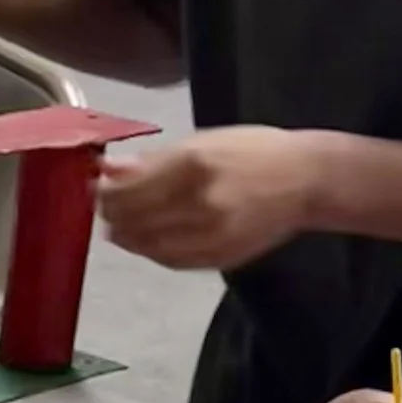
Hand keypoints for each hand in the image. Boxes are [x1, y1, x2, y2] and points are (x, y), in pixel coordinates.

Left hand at [98, 128, 320, 272]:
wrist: (306, 181)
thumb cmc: (255, 151)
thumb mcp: (204, 141)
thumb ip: (154, 160)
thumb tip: (109, 170)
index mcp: (193, 165)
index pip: (128, 191)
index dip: (103, 194)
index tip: (95, 189)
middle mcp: (199, 202)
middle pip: (133, 221)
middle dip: (110, 217)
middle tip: (104, 210)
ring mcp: (210, 235)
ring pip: (148, 246)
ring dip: (127, 238)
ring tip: (121, 227)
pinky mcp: (220, 257)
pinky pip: (171, 260)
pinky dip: (151, 251)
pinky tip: (147, 240)